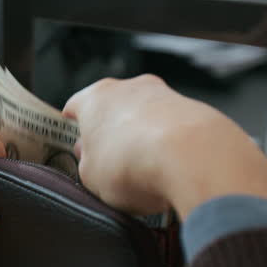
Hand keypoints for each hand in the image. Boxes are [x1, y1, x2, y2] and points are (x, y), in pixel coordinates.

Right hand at [64, 75, 266, 219]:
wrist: (191, 158)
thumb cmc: (133, 164)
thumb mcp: (90, 178)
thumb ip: (87, 165)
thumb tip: (92, 159)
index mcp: (95, 98)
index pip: (75, 108)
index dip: (73, 131)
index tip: (77, 148)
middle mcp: (130, 87)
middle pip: (112, 112)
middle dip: (112, 137)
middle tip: (111, 169)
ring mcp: (164, 95)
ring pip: (145, 118)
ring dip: (143, 141)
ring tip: (146, 176)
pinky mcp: (193, 109)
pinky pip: (173, 129)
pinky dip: (170, 146)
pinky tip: (171, 171)